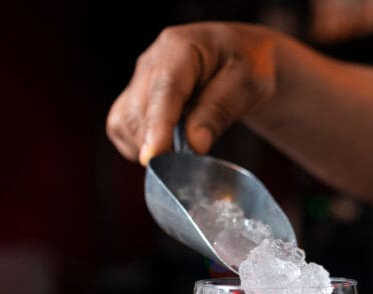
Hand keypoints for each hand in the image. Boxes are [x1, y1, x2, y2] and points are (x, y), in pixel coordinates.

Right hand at [106, 22, 285, 165]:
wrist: (244, 57)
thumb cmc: (250, 65)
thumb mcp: (248, 83)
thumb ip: (220, 109)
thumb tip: (195, 145)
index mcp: (179, 48)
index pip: (164, 90)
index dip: (158, 126)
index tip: (155, 156)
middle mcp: (151, 62)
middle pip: (138, 111)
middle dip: (157, 143)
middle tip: (189, 165)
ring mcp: (140, 80)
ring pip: (124, 123)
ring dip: (147, 147)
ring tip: (181, 154)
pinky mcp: (135, 98)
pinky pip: (122, 129)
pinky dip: (139, 146)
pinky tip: (167, 148)